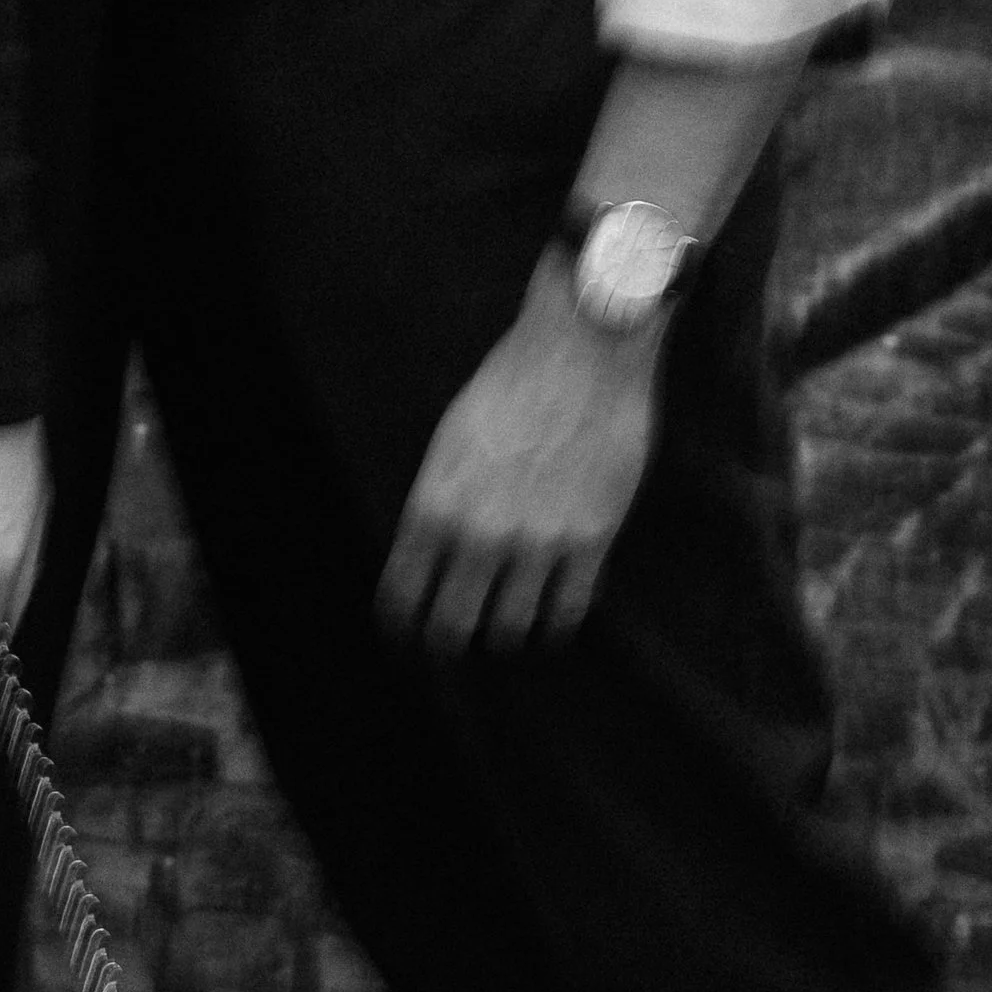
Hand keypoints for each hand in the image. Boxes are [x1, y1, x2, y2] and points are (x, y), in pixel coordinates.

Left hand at [377, 251, 659, 658]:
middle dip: (447, 641)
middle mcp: (481, 529)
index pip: (403, 590)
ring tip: (503, 631)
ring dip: (504, 633)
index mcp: (436, 499)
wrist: (583, 346)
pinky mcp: (590, 538)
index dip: (401, 620)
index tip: (404, 633)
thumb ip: (445, 497)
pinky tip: (551, 615)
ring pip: (511, 626)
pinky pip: (567, 609)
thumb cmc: (514, 377)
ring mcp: (537, 539)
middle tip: (449, 645)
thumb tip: (437, 549)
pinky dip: (555, 620)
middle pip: (452, 623)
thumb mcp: (455, 435)